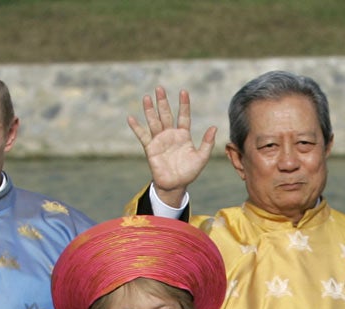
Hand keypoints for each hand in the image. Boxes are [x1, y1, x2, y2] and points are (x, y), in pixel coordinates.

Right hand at [126, 86, 216, 206]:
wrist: (175, 185)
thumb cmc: (189, 172)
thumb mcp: (201, 157)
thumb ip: (207, 142)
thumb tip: (214, 127)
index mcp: (183, 135)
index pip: (183, 116)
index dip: (184, 104)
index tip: (183, 91)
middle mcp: (170, 135)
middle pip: (166, 114)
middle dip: (163, 101)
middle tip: (160, 88)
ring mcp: (159, 140)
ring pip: (154, 121)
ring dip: (150, 110)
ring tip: (147, 97)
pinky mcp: (150, 148)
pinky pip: (142, 136)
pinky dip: (136, 127)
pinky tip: (131, 118)